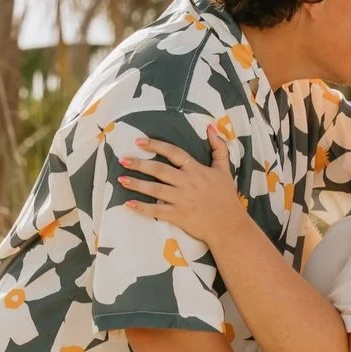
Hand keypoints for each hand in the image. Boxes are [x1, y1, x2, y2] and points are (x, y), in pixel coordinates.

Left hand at [118, 128, 245, 247]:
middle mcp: (187, 182)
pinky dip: (142, 208)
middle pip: (159, 170)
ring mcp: (182, 199)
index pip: (173, 153)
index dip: (155, 146)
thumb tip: (211, 127)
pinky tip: (129, 204)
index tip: (139, 142)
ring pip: (155, 189)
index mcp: (196, 169)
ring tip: (121, 179)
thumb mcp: (224, 169)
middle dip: (139, 164)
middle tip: (122, 160)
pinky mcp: (178, 215)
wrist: (229, 224)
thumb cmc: (226, 197)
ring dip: (137, 184)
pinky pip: (157, 211)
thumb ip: (218, 148)